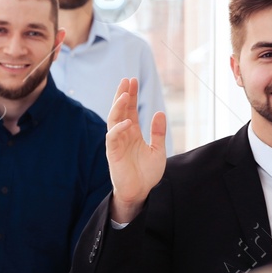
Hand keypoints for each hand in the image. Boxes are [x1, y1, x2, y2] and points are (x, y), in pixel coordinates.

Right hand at [106, 77, 165, 223]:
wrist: (140, 192)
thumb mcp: (158, 150)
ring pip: (113, 121)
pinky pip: (112, 138)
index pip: (130, 109)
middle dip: (122, 95)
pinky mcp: (113, 154)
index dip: (131, 95)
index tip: (133, 80)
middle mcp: (123, 135)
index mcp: (133, 133)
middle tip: (127, 80)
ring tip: (125, 94)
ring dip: (118, 107)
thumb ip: (158, 133)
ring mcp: (117, 143)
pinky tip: (128, 121)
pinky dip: (119, 129)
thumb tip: (159, 112)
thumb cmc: (147, 174)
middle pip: (120, 111)